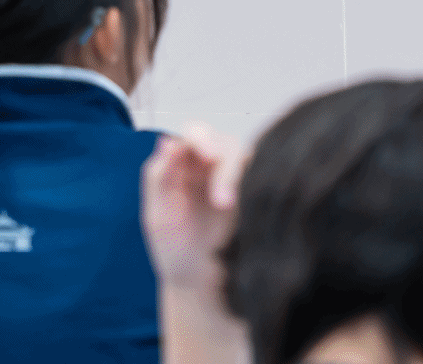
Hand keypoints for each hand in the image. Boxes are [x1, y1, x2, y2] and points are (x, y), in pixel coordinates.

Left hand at [142, 124, 242, 293]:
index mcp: (185, 163)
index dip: (200, 139)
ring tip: (225, 205)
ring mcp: (237, 179)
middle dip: (223, 162)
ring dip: (236, 175)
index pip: (194, 134)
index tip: (202, 157)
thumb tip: (168, 141)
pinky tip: (244, 204)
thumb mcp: (158, 216)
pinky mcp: (256, 195)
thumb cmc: (176, 251)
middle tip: (219, 196)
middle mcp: (213, 165)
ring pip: (246, 157)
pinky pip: (263, 177)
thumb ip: (159, 178)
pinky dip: (258, 183)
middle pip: (224, 142)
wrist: (201, 287)